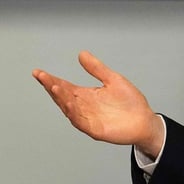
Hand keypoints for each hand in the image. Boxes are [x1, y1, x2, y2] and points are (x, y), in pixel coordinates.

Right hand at [32, 51, 164, 155]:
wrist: (145, 119)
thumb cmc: (130, 102)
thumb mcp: (112, 79)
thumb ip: (96, 68)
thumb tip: (81, 54)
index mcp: (85, 95)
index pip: (64, 86)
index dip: (50, 80)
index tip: (38, 72)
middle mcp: (83, 107)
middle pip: (62, 97)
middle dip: (51, 87)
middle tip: (42, 77)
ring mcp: (88, 119)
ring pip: (69, 109)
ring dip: (61, 99)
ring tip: (54, 86)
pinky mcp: (95, 130)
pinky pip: (81, 122)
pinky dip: (73, 113)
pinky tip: (68, 104)